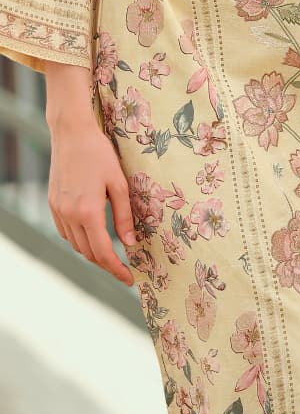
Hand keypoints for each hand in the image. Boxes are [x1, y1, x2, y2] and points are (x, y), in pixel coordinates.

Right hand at [47, 116, 136, 285]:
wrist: (72, 134)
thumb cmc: (99, 154)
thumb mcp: (119, 183)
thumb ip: (124, 215)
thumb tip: (131, 243)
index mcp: (88, 212)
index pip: (103, 252)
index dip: (117, 269)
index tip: (130, 279)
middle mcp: (69, 216)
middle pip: (88, 252)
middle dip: (106, 263)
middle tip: (124, 267)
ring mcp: (58, 211)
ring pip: (75, 244)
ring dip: (92, 252)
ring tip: (111, 252)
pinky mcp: (53, 204)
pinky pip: (65, 232)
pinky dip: (79, 239)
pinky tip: (91, 234)